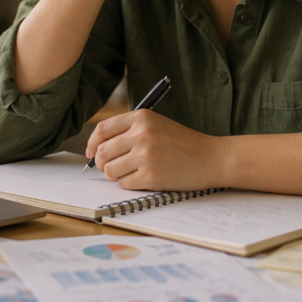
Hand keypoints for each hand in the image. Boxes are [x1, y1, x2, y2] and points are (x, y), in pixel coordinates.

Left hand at [85, 110, 221, 191]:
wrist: (210, 158)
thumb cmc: (182, 143)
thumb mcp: (156, 124)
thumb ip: (128, 130)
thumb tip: (96, 148)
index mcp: (141, 117)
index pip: (102, 130)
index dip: (91, 144)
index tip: (91, 153)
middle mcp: (141, 134)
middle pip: (102, 152)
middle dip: (102, 163)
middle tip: (111, 167)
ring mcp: (145, 155)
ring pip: (109, 170)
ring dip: (115, 175)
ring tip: (130, 172)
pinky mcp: (150, 176)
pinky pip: (123, 183)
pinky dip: (129, 184)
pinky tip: (143, 179)